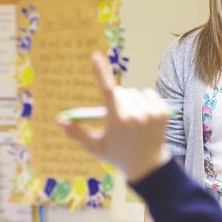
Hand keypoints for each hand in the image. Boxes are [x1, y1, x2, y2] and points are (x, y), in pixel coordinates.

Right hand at [59, 52, 170, 181]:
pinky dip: (144, 101)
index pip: (107, 91)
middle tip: (119, 120)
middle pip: (119, 92)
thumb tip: (58, 120)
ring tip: (133, 121)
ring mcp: (151, 113)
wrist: (148, 166)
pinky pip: (148, 93)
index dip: (100, 72)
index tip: (95, 56)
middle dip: (116, 101)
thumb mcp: (95, 146)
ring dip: (130, 102)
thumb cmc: (117, 155)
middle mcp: (135, 115)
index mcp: (118, 121)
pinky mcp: (163, 111)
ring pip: (134, 92)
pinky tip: (144, 117)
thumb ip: (77, 133)